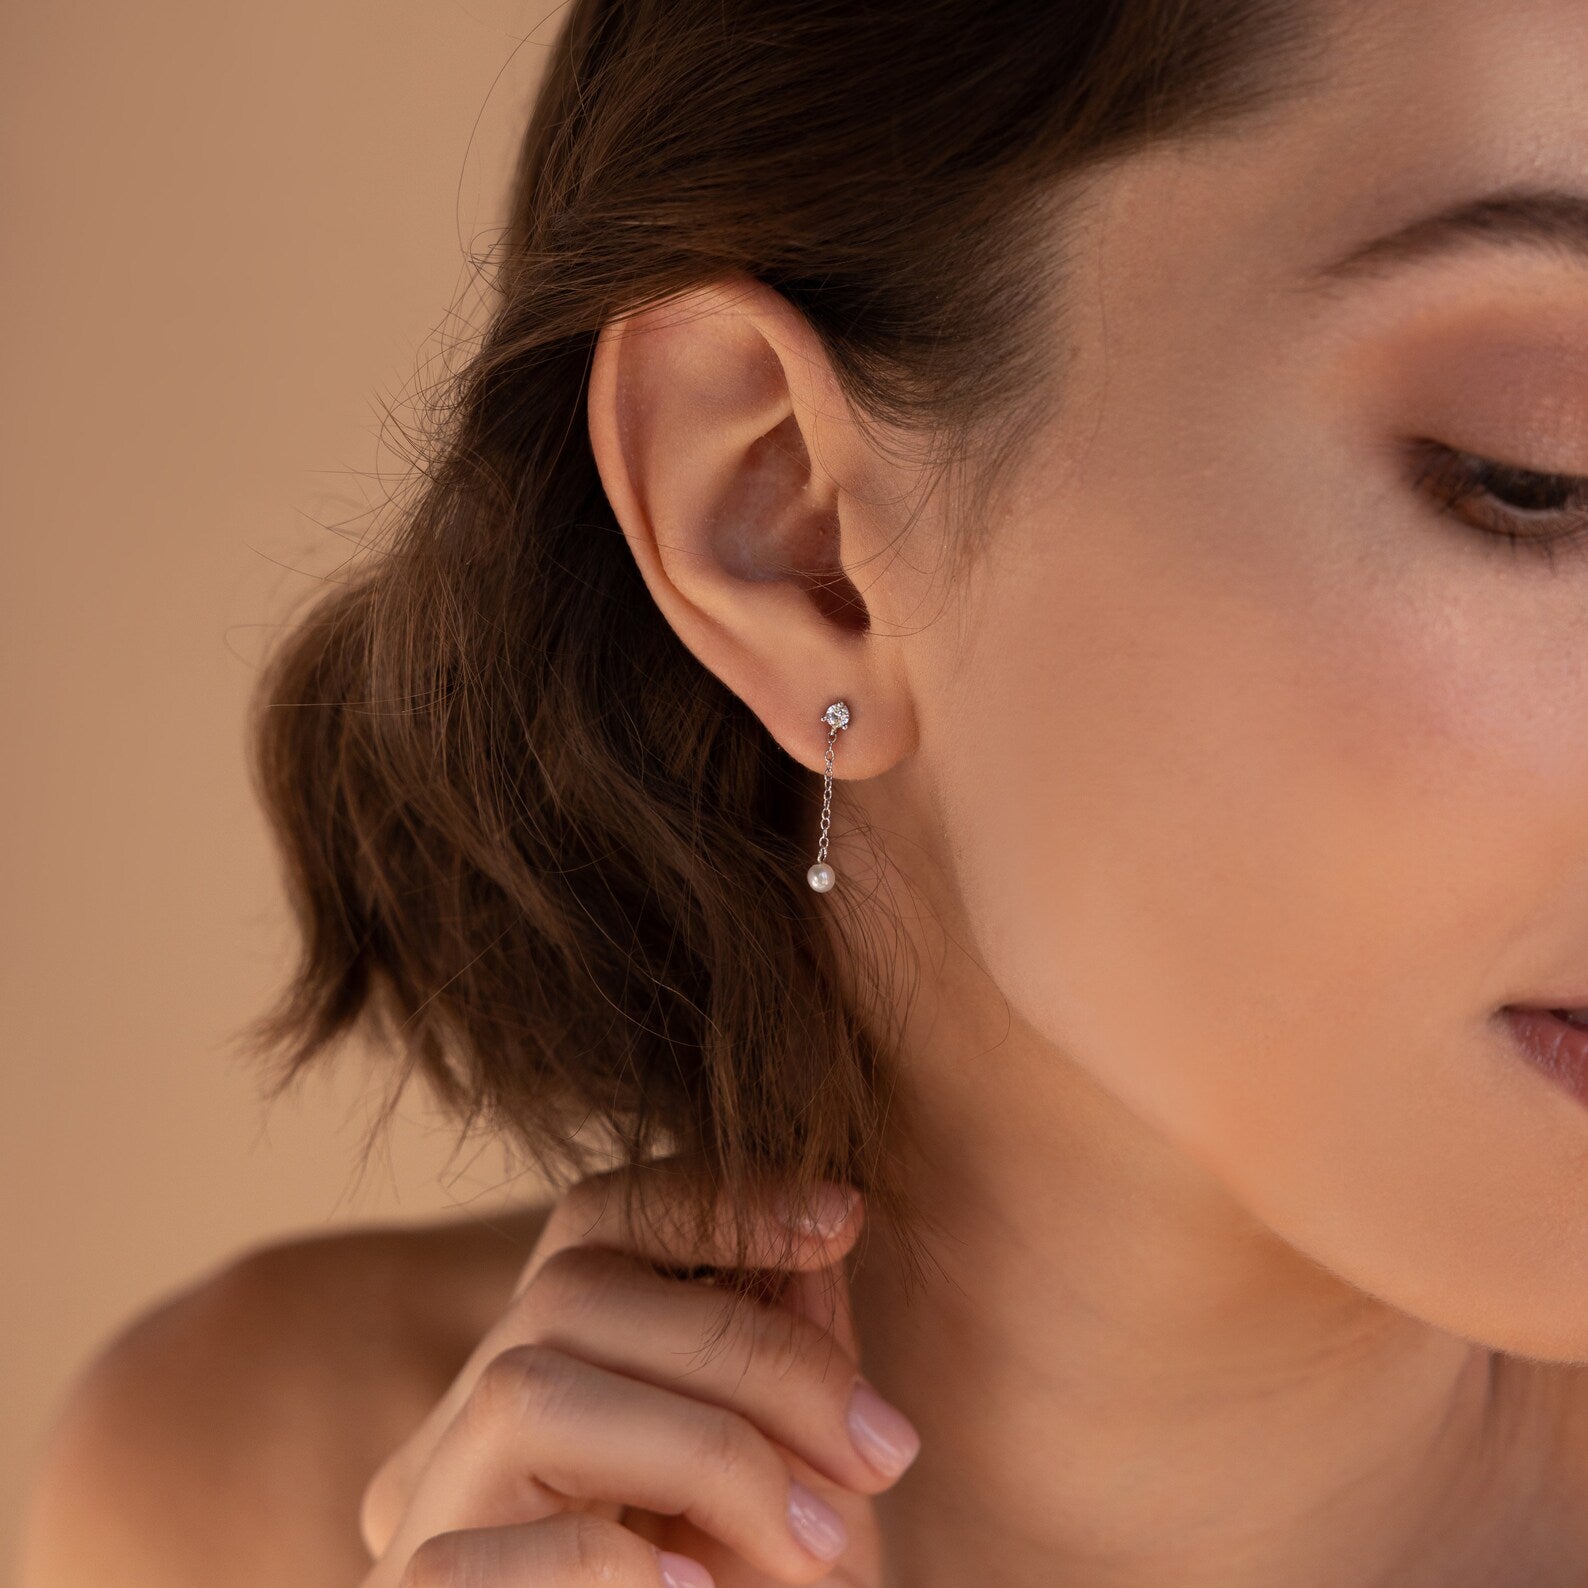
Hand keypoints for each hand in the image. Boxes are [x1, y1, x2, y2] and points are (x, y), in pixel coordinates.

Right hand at [356, 1155, 919, 1586]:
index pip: (594, 1218)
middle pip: (573, 1290)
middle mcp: (465, 1416)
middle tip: (883, 1448)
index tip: (844, 1218)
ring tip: (816, 1544)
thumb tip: (815, 1261)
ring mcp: (429, 1507)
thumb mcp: (794, 1486)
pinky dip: (609, 1564)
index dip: (716, 1198)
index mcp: (552, 1366)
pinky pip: (476, 1554)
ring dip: (706, 1453)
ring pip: (526, 1394)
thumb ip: (785, 1375)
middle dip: (755, 1352)